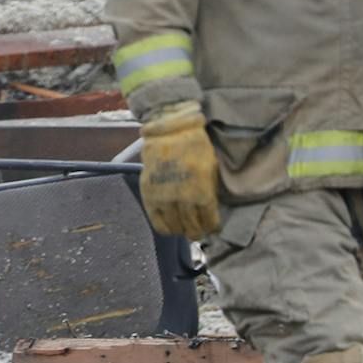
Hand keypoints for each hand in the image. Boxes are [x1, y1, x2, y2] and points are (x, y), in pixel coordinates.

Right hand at [139, 101, 220, 239]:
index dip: (212, 228)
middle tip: (198, 232)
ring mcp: (164, 196)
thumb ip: (210, 191)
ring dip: (181, 231)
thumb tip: (209, 212)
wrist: (170, 130)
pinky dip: (164, 228)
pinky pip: (156, 220)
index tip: (213, 228)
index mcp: (202, 191)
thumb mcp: (211, 169)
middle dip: (197, 232)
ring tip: (184, 229)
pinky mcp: (149, 193)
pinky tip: (170, 227)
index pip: (209, 221)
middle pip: (192, 227)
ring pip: (174, 227)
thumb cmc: (195, 147)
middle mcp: (183, 198)